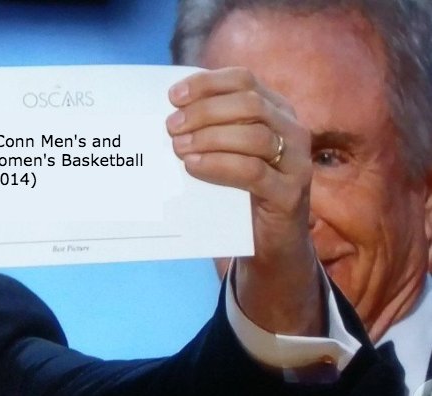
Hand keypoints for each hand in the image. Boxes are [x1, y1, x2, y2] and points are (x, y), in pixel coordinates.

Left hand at [167, 67, 321, 335]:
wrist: (270, 244)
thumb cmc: (241, 192)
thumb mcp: (227, 153)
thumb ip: (211, 130)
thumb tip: (170, 113)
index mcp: (277, 111)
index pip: (244, 80)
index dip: (207, 84)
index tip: (174, 96)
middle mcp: (293, 130)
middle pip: (249, 104)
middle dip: (204, 111)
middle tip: (171, 127)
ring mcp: (296, 163)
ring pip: (255, 136)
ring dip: (210, 138)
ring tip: (178, 148)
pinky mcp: (290, 194)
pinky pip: (253, 172)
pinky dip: (219, 165)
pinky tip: (193, 167)